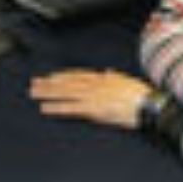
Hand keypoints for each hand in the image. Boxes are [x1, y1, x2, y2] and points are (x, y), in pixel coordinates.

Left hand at [30, 69, 150, 128]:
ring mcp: (92, 96)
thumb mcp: (125, 80)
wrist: (148, 105)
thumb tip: (108, 72)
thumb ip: (114, 76)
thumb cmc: (140, 94)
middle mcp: (93, 84)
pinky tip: (45, 108)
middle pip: (67, 82)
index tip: (50, 77)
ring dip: (48, 93)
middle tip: (34, 84)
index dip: (62, 76)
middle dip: (49, 83)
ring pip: (65, 92)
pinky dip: (57, 107)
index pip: (77, 75)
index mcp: (101, 78)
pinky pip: (71, 108)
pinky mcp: (93, 109)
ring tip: (34, 93)